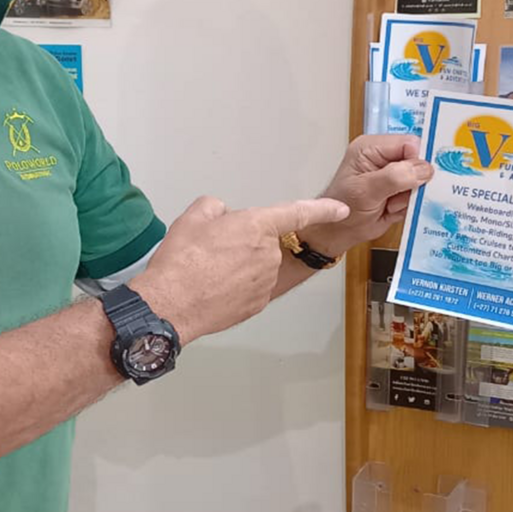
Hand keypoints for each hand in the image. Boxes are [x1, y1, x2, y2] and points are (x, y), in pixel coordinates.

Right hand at [131, 195, 348, 343]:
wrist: (171, 304)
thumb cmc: (181, 260)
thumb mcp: (192, 217)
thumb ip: (215, 207)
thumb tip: (222, 216)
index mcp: (256, 226)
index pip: (298, 212)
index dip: (323, 208)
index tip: (341, 208)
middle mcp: (268, 254)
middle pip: (262, 241)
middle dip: (244, 241)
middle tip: (212, 247)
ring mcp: (265, 282)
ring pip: (256, 264)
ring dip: (239, 264)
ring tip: (208, 270)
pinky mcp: (258, 304)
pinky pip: (251, 286)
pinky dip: (236, 285)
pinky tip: (214, 287)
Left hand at [301, 135, 432, 255]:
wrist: (339, 231)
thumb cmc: (343, 208)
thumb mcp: (366, 191)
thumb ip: (394, 177)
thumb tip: (423, 168)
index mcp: (371, 147)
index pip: (409, 143)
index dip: (416, 161)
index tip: (411, 181)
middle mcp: (383, 156)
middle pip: (418, 161)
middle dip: (412, 183)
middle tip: (394, 197)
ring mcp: (392, 173)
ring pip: (421, 180)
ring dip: (408, 197)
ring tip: (388, 205)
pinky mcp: (399, 188)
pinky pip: (417, 194)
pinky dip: (408, 205)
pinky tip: (391, 209)